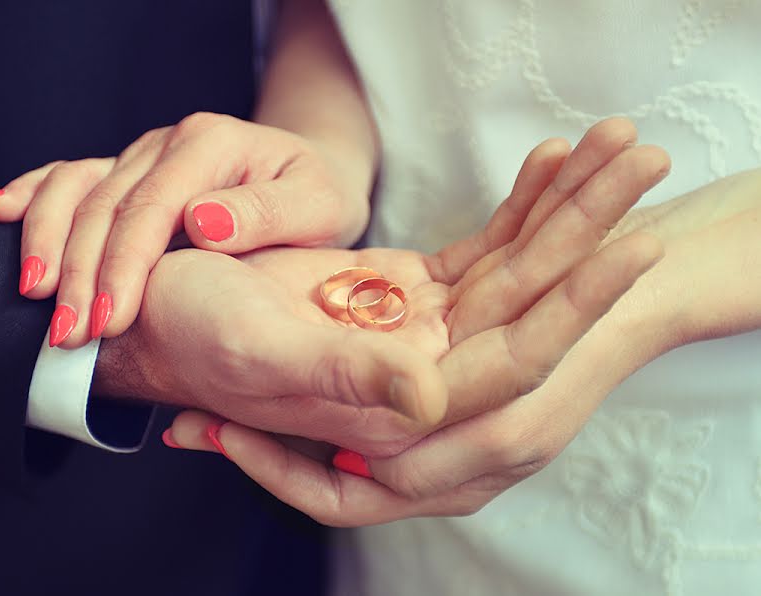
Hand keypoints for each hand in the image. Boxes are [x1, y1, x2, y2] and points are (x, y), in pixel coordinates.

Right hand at [0, 112, 372, 346]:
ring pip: (77, 189)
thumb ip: (266, 212)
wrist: (310, 175)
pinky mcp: (129, 170)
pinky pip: (73, 176)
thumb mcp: (318, 206)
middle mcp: (169, 143)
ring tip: (31, 293)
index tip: (108, 321)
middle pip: (106, 205)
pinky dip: (35, 195)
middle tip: (65, 335)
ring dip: (47, 240)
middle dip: (80, 272)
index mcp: (212, 144)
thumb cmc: (318, 198)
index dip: (123, 265)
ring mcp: (143, 154)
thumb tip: (201, 223)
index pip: (152, 206)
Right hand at [162, 118, 672, 525]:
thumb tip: (433, 400)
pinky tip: (554, 160)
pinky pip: (482, 248)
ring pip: (515, 270)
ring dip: (569, 207)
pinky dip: (518, 204)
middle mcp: (423, 376)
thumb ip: (345, 380)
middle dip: (590, 231)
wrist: (165, 314)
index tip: (631, 244)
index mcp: (393, 408)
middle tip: (645, 161)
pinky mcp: (412, 293)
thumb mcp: (258, 353)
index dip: (572, 306)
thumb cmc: (192, 337)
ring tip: (620, 143)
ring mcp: (423, 331)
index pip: (507, 359)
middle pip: (528, 304)